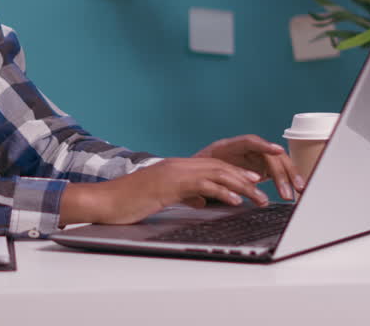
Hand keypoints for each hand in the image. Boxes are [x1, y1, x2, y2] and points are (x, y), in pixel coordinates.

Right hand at [59, 157, 268, 225]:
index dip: (236, 173)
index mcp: (176, 168)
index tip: (255, 182)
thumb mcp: (160, 198)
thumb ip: (182, 195)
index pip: (212, 166)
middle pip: (219, 167)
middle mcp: (177, 166)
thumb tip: (200, 200)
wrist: (104, 202)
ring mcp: (173, 173)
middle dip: (245, 179)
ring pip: (215, 174)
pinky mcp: (168, 184)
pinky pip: (201, 185)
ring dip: (241, 186)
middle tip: (264, 191)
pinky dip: (221, 192)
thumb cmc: (127, 203)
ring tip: (258, 198)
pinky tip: (235, 200)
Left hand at [193, 134, 302, 200]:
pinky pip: (277, 171)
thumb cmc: (198, 175)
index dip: (264, 145)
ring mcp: (254, 157)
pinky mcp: (260, 167)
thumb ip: (210, 184)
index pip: (249, 142)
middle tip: (287, 191)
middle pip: (269, 156)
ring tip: (298, 190)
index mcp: (227, 147)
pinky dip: (287, 179)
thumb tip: (211, 198)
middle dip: (281, 173)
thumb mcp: (202, 178)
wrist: (197, 176)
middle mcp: (245, 150)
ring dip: (289, 176)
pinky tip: (297, 189)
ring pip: (277, 163)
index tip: (277, 151)